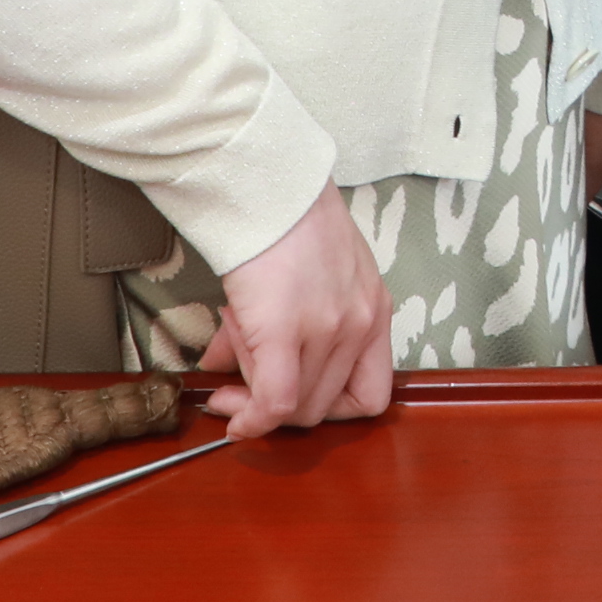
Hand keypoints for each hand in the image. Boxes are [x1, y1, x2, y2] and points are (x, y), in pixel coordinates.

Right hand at [201, 191, 397, 435]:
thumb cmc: (284, 216)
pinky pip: (274, 401)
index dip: (330, 408)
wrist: (264, 182)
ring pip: (297, 405)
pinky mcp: (285, 330)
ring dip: (256, 399)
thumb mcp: (315, 271)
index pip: (371, 393)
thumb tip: (236, 361)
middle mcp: (360, 323)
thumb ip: (294, 320)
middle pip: (326, 404)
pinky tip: (233, 417)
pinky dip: (252, 419)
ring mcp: (327, 329)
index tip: (295, 400)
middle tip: (241, 389)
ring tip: (227, 367)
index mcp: (374, 307)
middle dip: (281, 407)